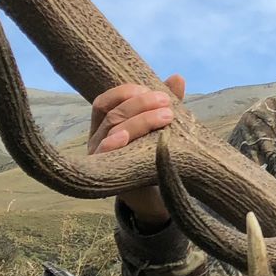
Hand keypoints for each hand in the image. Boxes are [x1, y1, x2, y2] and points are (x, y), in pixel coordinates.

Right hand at [92, 74, 184, 226]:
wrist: (150, 197)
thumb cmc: (149, 157)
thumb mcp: (157, 129)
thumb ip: (164, 106)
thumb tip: (177, 77)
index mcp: (104, 126)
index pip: (104, 102)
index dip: (124, 92)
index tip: (149, 88)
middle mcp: (97, 140)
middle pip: (113, 116)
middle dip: (141, 105)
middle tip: (167, 102)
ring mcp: (99, 158)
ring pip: (113, 132)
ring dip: (140, 121)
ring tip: (166, 117)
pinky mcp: (106, 175)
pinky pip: (104, 156)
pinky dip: (113, 144)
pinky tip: (126, 138)